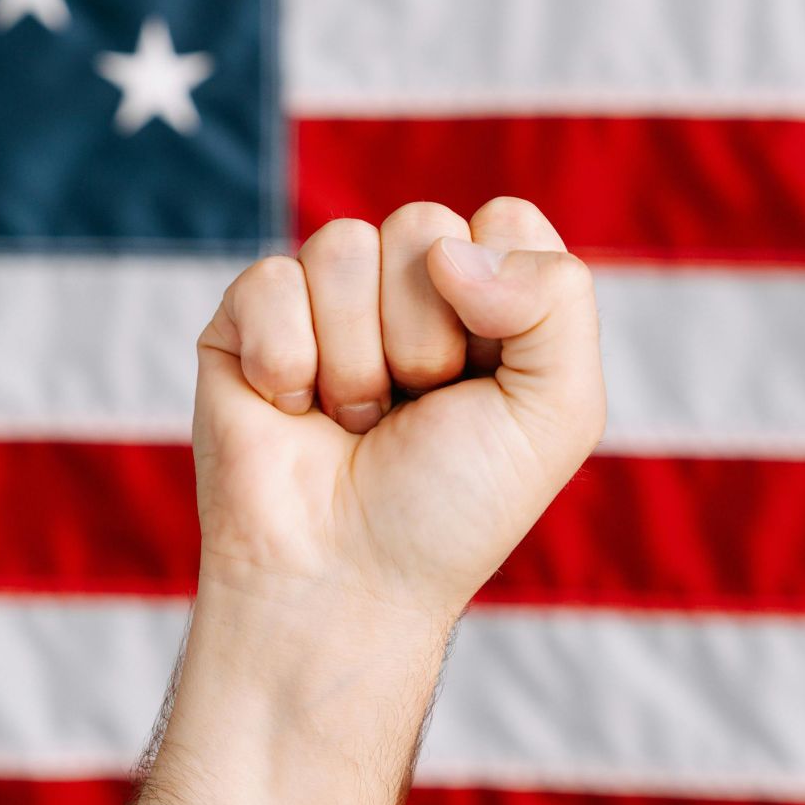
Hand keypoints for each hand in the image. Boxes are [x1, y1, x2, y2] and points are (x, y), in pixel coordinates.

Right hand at [193, 197, 605, 628]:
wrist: (344, 583)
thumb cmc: (451, 509)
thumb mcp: (557, 411)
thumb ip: (559, 298)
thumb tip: (449, 248)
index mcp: (488, 301)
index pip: (505, 221)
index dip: (501, 298)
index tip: (487, 379)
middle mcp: (406, 291)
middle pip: (424, 227)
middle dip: (425, 337)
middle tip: (413, 412)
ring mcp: (322, 301)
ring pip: (344, 245)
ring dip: (355, 360)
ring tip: (353, 421)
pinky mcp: (245, 320)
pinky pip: (271, 280)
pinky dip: (286, 362)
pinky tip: (290, 412)